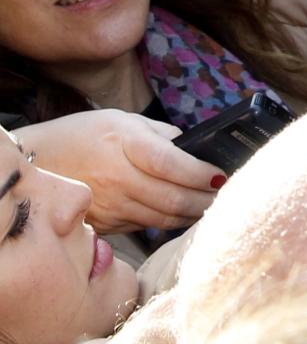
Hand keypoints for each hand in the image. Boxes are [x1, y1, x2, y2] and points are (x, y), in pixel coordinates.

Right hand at [16, 110, 222, 231]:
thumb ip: (162, 135)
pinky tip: (183, 214)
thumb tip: (197, 149)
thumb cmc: (84, 135)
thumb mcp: (124, 121)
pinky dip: (169, 222)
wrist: (39, 161)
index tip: (221, 175)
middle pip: (173, 198)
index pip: (172, 164)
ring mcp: (111, 205)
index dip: (201, 173)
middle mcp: (118, 177)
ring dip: (193, 214)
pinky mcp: (105, 224)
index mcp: (126, 144)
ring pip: (163, 218)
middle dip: (206, 199)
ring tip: (211, 206)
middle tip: (226, 195)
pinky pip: (145, 227)